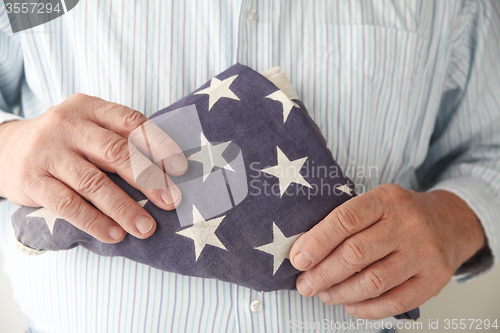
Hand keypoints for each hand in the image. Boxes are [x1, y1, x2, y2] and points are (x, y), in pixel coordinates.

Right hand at [0, 93, 187, 242]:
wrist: (5, 149)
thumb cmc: (64, 142)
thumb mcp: (88, 127)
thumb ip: (119, 139)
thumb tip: (167, 171)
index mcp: (88, 107)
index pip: (131, 122)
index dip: (159, 145)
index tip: (180, 168)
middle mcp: (67, 124)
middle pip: (115, 152)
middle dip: (148, 180)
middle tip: (171, 202)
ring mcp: (47, 151)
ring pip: (93, 182)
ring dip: (125, 208)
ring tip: (146, 227)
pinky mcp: (32, 180)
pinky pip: (68, 205)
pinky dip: (94, 222)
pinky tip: (114, 234)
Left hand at [289, 183, 485, 318]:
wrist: (450, 222)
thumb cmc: (399, 214)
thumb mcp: (376, 202)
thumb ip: (346, 221)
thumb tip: (305, 252)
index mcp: (387, 199)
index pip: (345, 219)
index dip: (317, 242)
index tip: (297, 259)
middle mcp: (408, 223)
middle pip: (355, 254)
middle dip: (322, 273)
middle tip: (305, 284)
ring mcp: (424, 252)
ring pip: (373, 281)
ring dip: (341, 293)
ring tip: (324, 294)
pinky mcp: (435, 279)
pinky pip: (395, 302)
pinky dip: (366, 309)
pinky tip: (350, 305)